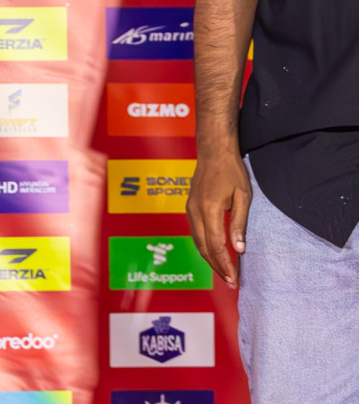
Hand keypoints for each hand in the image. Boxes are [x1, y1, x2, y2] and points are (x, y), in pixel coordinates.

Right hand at [187, 145, 250, 287]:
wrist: (213, 151)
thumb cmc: (232, 171)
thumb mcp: (243, 197)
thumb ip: (239, 224)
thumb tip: (239, 249)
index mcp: (209, 209)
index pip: (216, 245)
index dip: (225, 265)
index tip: (235, 280)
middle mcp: (195, 212)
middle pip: (203, 248)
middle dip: (217, 267)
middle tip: (231, 282)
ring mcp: (189, 209)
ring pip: (197, 242)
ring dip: (210, 259)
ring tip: (224, 272)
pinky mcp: (189, 207)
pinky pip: (195, 233)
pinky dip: (204, 247)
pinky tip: (214, 253)